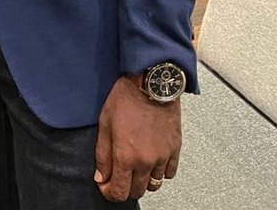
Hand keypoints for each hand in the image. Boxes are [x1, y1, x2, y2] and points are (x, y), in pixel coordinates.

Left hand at [94, 76, 180, 201]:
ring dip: (143, 181)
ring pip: (154, 185)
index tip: (105, 185)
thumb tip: (101, 177)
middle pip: (136, 192)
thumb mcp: (105, 123)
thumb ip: (103, 154)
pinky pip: (169, 173)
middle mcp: (146, 162)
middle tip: (118, 176)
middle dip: (125, 188)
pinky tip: (153, 161)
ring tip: (136, 168)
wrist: (151, 82)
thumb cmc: (126, 98)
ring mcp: (162, 157)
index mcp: (126, 157)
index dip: (109, 193)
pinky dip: (161, 172)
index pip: (119, 192)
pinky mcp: (175, 149)